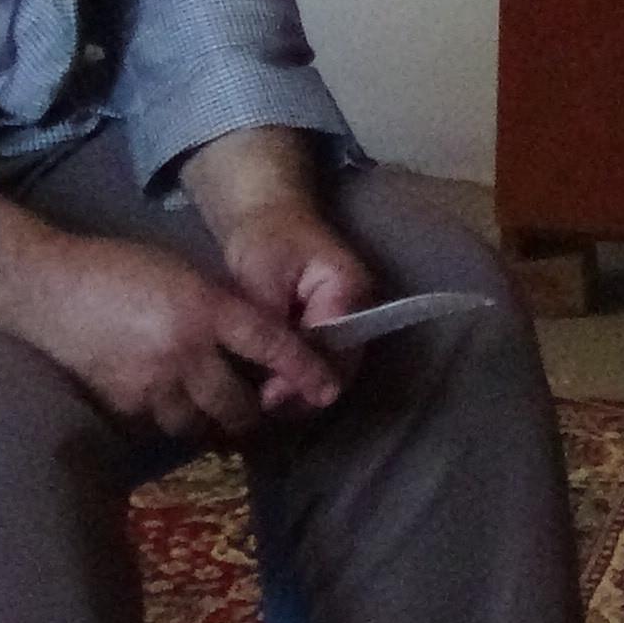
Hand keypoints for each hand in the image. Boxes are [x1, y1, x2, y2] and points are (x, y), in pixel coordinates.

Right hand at [0, 160, 343, 437]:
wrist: (47, 288)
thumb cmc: (118, 268)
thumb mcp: (182, 274)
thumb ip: (219, 309)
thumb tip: (257, 342)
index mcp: (203, 308)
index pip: (269, 345)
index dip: (303, 371)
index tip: (329, 389)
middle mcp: (183, 351)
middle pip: (239, 404)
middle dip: (254, 411)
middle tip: (262, 406)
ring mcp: (151, 384)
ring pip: (201, 423)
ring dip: (211, 418)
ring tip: (208, 403)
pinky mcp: (123, 405)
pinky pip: (162, 426)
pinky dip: (171, 418)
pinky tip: (166, 400)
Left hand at [180, 127, 375, 417]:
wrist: (268, 214)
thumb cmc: (265, 239)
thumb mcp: (262, 279)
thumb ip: (273, 324)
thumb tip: (275, 375)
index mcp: (348, 291)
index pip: (334, 350)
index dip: (303, 379)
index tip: (268, 397)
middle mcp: (360, 309)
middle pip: (341, 368)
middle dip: (305, 392)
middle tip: (264, 408)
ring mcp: (350, 319)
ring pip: (334, 370)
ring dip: (303, 388)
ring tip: (265, 403)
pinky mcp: (333, 326)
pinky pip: (323, 360)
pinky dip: (299, 376)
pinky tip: (271, 387)